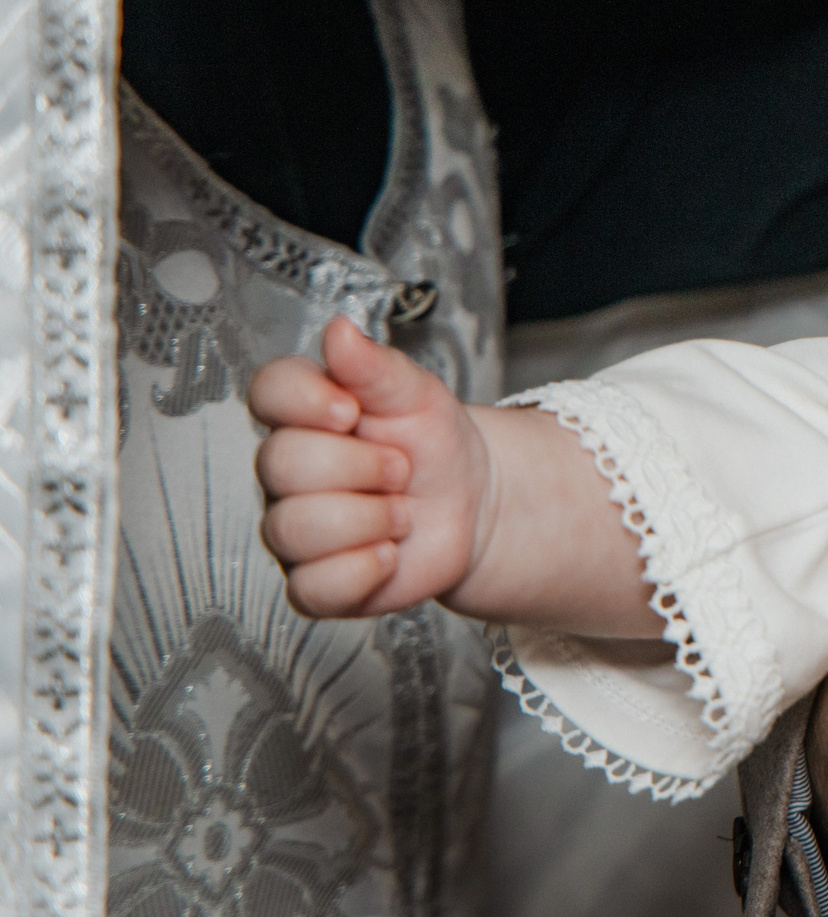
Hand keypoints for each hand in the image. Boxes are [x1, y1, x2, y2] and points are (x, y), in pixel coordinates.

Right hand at [249, 317, 490, 617]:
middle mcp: (287, 473)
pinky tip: (389, 551)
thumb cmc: (433, 442)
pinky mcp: (315, 582)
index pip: (266, 392)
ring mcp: (295, 529)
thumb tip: (339, 330)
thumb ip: (375, 365)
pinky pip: (312, 586)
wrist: (473, 502)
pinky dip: (363, 569)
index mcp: (305, 415)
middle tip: (401, 467)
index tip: (352, 410)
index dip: (306, 400)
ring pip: (294, 527)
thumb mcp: (416, 393)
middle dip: (361, 465)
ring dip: (370, 517)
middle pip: (282, 463)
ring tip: (402, 511)